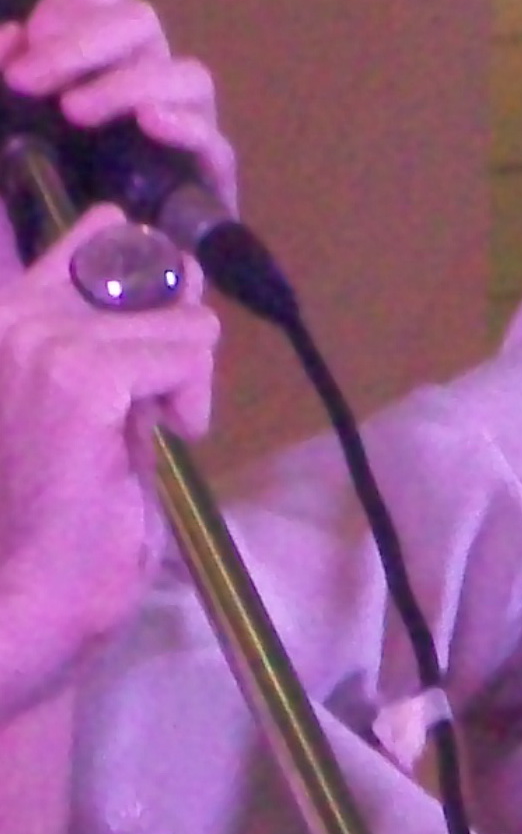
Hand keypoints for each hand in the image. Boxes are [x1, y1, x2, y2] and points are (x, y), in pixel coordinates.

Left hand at [0, 0, 237, 209]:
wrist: (33, 309)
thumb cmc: (4, 228)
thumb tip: (13, 37)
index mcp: (83, 67)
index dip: (72, 3)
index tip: (27, 45)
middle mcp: (133, 90)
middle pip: (141, 21)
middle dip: (85, 41)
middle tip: (33, 84)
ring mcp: (174, 137)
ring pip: (186, 74)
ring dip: (129, 83)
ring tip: (77, 115)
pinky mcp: (204, 190)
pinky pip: (216, 144)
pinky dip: (185, 126)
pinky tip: (151, 127)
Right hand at [0, 206, 218, 715]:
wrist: (27, 594)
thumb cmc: (60, 514)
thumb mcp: (94, 403)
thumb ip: (120, 336)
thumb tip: (183, 268)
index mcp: (5, 319)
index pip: (96, 239)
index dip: (151, 286)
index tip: (150, 356)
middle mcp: (8, 315)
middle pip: (154, 279)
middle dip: (174, 351)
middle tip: (143, 418)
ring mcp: (38, 340)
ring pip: (183, 321)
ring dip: (184, 385)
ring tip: (139, 441)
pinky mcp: (81, 375)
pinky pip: (188, 351)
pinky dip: (192, 402)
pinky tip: (161, 443)